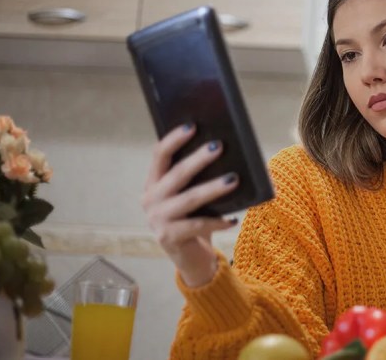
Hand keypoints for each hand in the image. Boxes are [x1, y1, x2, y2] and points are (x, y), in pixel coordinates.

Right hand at [141, 124, 239, 286]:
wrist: (192, 259)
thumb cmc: (196, 219)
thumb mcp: (194, 196)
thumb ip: (199, 177)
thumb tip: (222, 150)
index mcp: (154, 183)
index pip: (159, 155)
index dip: (174, 139)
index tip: (192, 126)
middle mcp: (151, 200)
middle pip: (176, 174)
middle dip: (198, 159)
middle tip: (219, 146)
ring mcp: (157, 220)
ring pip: (189, 198)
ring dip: (213, 188)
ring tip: (234, 179)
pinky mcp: (169, 238)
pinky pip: (198, 225)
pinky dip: (218, 221)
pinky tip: (234, 219)